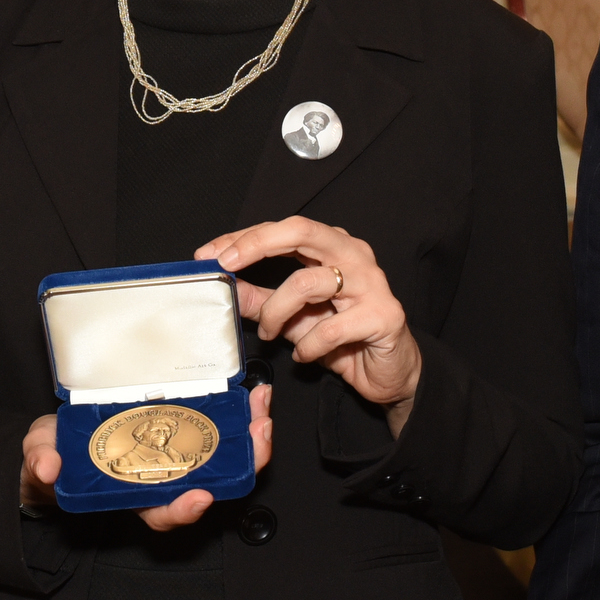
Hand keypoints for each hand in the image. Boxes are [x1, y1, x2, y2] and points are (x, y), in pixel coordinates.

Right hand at [19, 384, 275, 532]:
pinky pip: (219, 428)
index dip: (183, 510)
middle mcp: (162, 479)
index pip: (164, 513)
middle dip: (243, 463)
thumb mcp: (41, 456)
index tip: (199, 497)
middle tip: (259, 434)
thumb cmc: (56, 454)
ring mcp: (176, 454)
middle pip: (212, 484)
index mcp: (133, 495)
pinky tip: (250, 392)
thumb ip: (40, 462)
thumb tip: (46, 467)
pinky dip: (238, 413)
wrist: (59, 438)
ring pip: (225, 456)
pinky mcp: (182, 428)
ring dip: (250, 435)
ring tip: (262, 405)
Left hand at [199, 218, 420, 427]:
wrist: (390, 371)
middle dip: (256, 245)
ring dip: (276, 312)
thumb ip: (260, 299)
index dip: (243, 238)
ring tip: (270, 333)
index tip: (209, 255)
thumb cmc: (343, 336)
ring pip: (307, 282)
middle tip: (226, 265)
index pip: (283, 229)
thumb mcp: (292, 316)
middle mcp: (353, 255)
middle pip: (301, 230)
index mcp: (332, 246)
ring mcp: (372, 283)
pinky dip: (307, 346)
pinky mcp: (383, 316)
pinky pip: (329, 328)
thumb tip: (226, 287)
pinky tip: (304, 354)